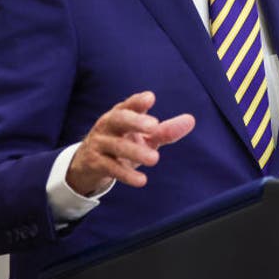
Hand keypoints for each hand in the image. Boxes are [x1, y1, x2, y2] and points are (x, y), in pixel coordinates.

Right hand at [66, 91, 195, 195]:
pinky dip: (126, 174)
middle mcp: (108, 126)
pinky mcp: (96, 163)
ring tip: (155, 158)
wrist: (88, 164)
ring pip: (117, 146)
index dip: (137, 101)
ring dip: (135, 151)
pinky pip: (111, 168)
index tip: (150, 98)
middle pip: (119, 119)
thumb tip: (191, 120)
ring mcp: (100, 144)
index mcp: (120, 115)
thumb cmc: (122, 144)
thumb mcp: (143, 137)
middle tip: (154, 126)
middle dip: (135, 121)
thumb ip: (165, 130)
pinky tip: (141, 180)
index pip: (128, 105)